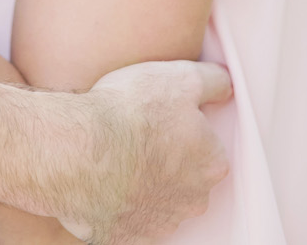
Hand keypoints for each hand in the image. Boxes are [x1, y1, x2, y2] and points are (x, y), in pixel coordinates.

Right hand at [52, 60, 230, 243]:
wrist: (81, 153)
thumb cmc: (132, 113)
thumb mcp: (179, 78)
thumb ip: (211, 81)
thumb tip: (226, 84)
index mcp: (211, 163)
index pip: (208, 146)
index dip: (184, 128)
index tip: (160, 117)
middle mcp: (194, 200)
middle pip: (187, 178)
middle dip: (168, 161)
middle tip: (137, 136)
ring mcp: (162, 223)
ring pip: (159, 200)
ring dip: (143, 184)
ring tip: (115, 157)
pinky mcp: (130, 237)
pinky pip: (129, 219)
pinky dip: (119, 203)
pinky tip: (103, 180)